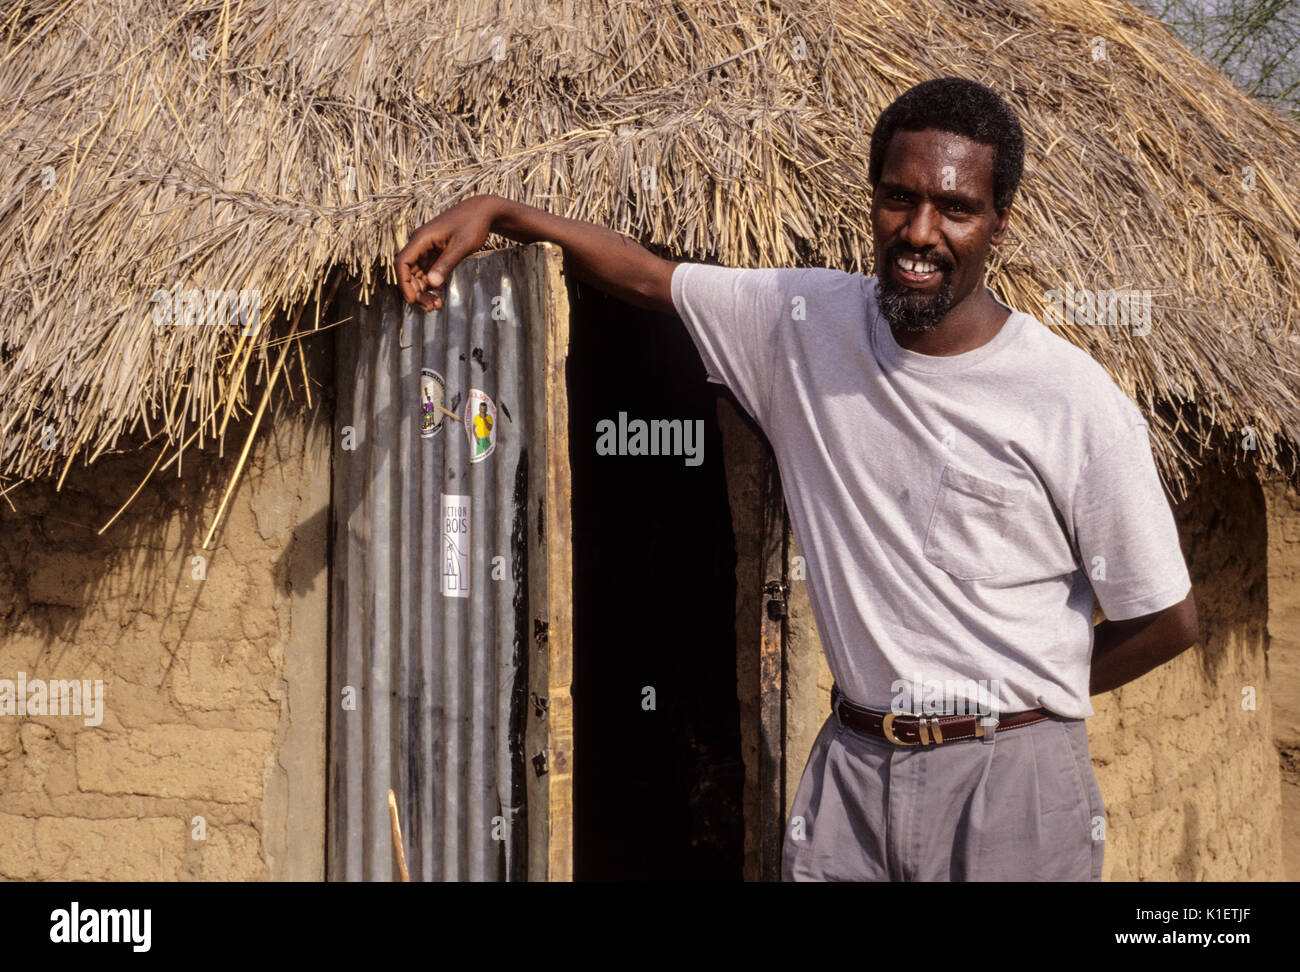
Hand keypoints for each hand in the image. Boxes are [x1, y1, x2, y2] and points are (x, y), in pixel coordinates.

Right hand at [396, 195, 501, 310]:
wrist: (483, 212)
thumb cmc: (472, 225)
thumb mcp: (461, 246)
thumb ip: (446, 264)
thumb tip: (432, 285)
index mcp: (421, 239)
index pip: (402, 263)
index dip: (404, 284)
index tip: (412, 300)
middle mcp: (420, 244)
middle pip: (408, 272)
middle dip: (415, 292)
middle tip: (431, 308)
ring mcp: (426, 249)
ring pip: (417, 274)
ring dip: (422, 291)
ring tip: (436, 305)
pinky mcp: (434, 253)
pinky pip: (426, 272)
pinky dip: (430, 284)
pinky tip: (438, 294)